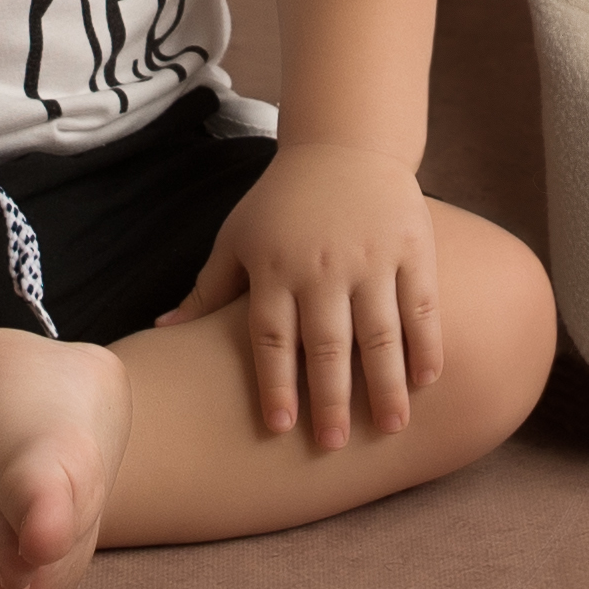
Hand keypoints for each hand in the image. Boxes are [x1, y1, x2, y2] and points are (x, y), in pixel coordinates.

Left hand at [154, 142, 441, 448]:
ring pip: (380, 330)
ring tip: (392, 427)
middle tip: (334, 445)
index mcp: (275, 268)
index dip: (275, 384)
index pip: (272, 337)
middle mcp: (323, 266)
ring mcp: (371, 256)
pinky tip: (427, 380)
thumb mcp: (238, 238)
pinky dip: (426, 343)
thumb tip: (161, 329)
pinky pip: (420, 303)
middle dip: (331, 398)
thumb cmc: (282, 201)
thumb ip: (208, 289)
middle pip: (327, 343)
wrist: (344, 144)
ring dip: (386, 383)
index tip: (279, 428)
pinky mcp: (411, 246)